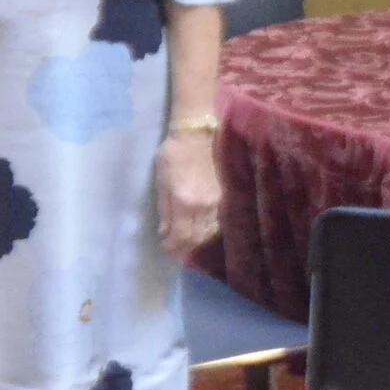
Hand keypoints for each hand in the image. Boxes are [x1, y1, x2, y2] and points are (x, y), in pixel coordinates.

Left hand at [156, 131, 223, 262]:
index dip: (174, 247)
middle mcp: (204, 207)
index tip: (167, 248)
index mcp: (185, 202)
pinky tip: (205, 234)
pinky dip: (212, 233)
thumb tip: (165, 233)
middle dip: (186, 250)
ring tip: (190, 247)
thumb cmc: (174, 155)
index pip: (181, 236)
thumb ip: (164, 209)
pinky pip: (220, 223)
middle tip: (178, 252)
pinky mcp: (228, 198)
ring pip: (211, 234)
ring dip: (200, 244)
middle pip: (198, 240)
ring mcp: (219, 203)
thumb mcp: (161, 181)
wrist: (199, 136)